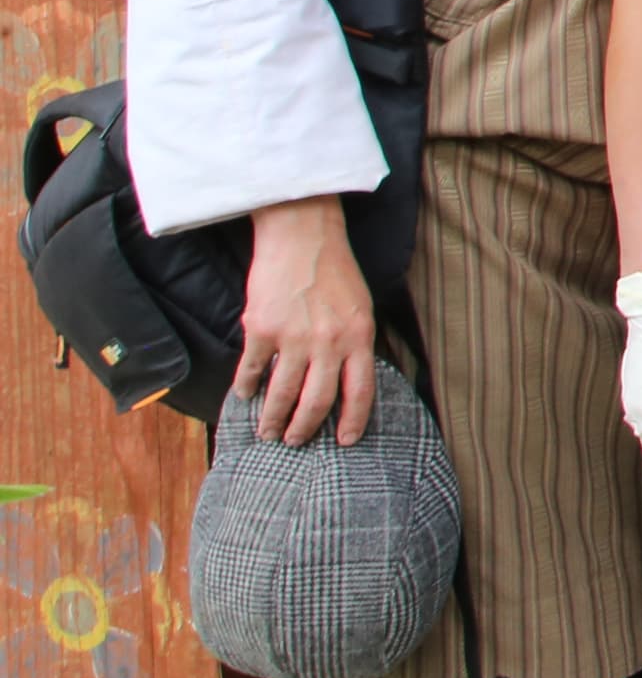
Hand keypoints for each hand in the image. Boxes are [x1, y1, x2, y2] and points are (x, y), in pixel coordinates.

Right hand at [239, 199, 376, 445]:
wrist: (301, 234)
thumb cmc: (334, 270)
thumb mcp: (360, 306)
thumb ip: (355, 343)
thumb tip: (347, 382)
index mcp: (359, 336)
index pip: (361, 392)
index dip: (353, 422)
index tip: (344, 442)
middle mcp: (329, 342)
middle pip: (318, 402)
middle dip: (304, 428)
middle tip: (294, 441)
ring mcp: (294, 338)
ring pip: (282, 394)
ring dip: (272, 418)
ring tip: (267, 431)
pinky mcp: (261, 330)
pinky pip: (252, 370)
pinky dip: (247, 388)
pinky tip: (245, 396)